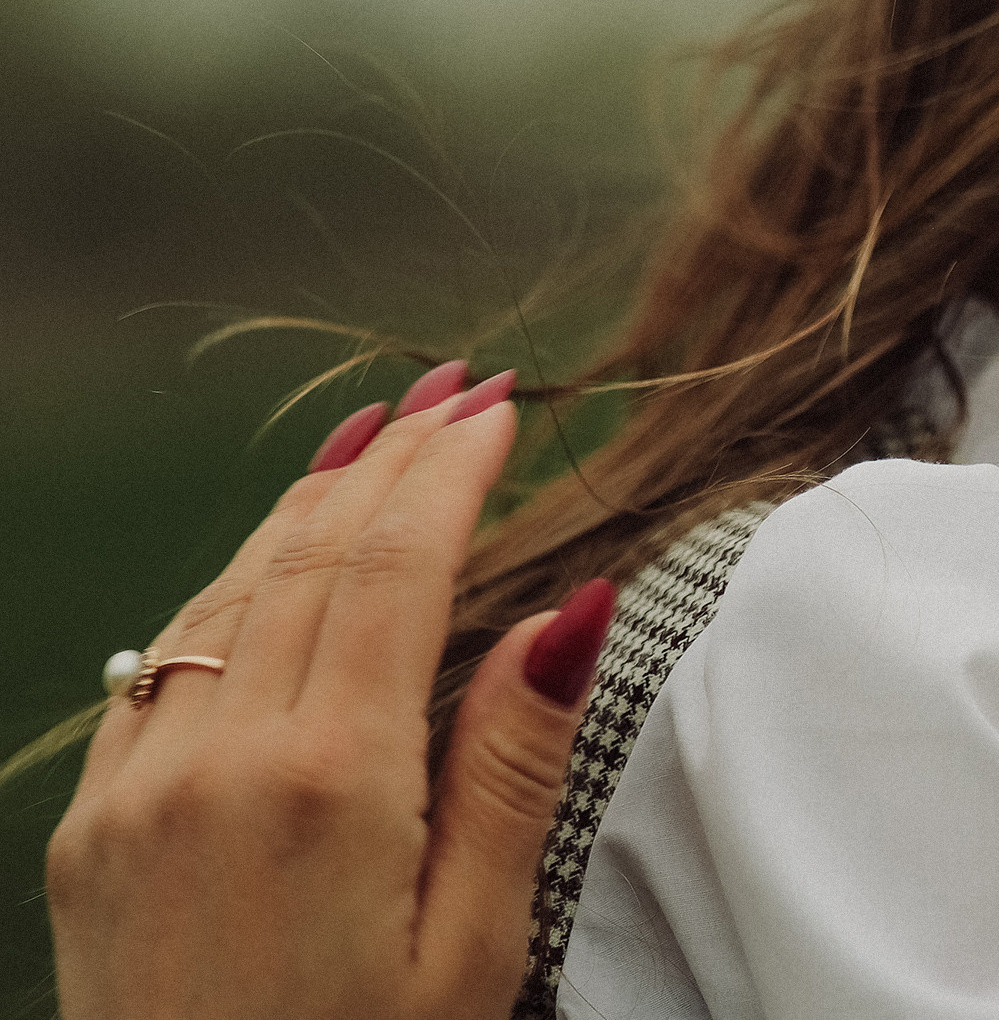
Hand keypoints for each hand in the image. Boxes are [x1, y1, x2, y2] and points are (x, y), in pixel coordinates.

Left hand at [45, 369, 609, 1019]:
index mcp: (327, 782)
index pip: (397, 569)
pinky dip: (232, 587)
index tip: (499, 405)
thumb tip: (571, 608)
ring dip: (309, 504)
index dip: (450, 472)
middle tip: (453, 388)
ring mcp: (134, 788)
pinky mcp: (91, 826)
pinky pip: (164, 663)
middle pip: (311, 556)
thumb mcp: (474, 946)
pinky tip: (273, 563)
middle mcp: (213, 760)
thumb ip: (513, 767)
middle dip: (390, 459)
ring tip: (375, 438)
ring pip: (228, 594)